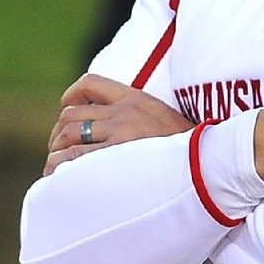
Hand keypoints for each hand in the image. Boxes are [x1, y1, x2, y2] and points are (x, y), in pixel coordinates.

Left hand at [44, 74, 192, 175]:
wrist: (209, 163)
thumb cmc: (188, 151)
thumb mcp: (165, 121)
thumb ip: (139, 120)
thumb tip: (112, 136)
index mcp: (137, 98)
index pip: (90, 83)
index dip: (70, 97)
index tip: (67, 113)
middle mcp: (125, 111)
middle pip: (72, 113)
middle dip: (58, 135)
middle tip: (57, 153)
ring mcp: (121, 132)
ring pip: (68, 134)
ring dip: (55, 153)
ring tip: (54, 171)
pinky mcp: (118, 155)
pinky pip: (75, 157)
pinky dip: (60, 167)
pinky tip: (59, 180)